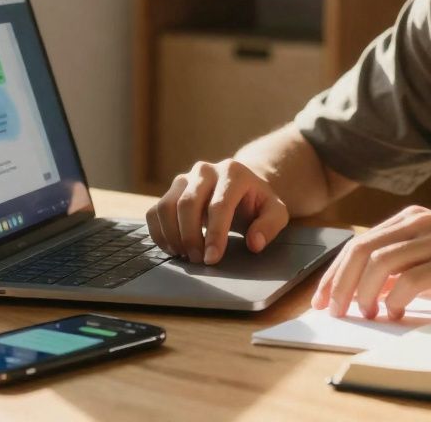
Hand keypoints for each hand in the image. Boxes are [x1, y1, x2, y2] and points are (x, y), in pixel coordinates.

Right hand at [145, 159, 288, 264]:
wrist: (241, 187)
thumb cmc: (256, 203)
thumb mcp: (275, 211)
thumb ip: (270, 226)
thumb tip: (255, 243)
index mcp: (233, 172)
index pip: (219, 206)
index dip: (214, 235)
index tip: (212, 259)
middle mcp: (205, 170)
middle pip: (187, 204)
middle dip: (190, 237)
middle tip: (198, 260)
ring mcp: (185, 179)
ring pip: (166, 206)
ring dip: (172, 236)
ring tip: (186, 255)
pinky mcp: (171, 190)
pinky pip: (155, 211)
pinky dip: (159, 233)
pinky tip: (173, 248)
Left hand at [311, 205, 430, 320]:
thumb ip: (407, 260)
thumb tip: (368, 288)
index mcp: (412, 218)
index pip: (359, 243)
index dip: (335, 273)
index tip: (323, 299)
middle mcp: (420, 222)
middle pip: (361, 250)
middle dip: (340, 284)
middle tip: (333, 311)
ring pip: (380, 263)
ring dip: (364, 293)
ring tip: (364, 314)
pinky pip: (410, 280)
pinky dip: (394, 300)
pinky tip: (394, 313)